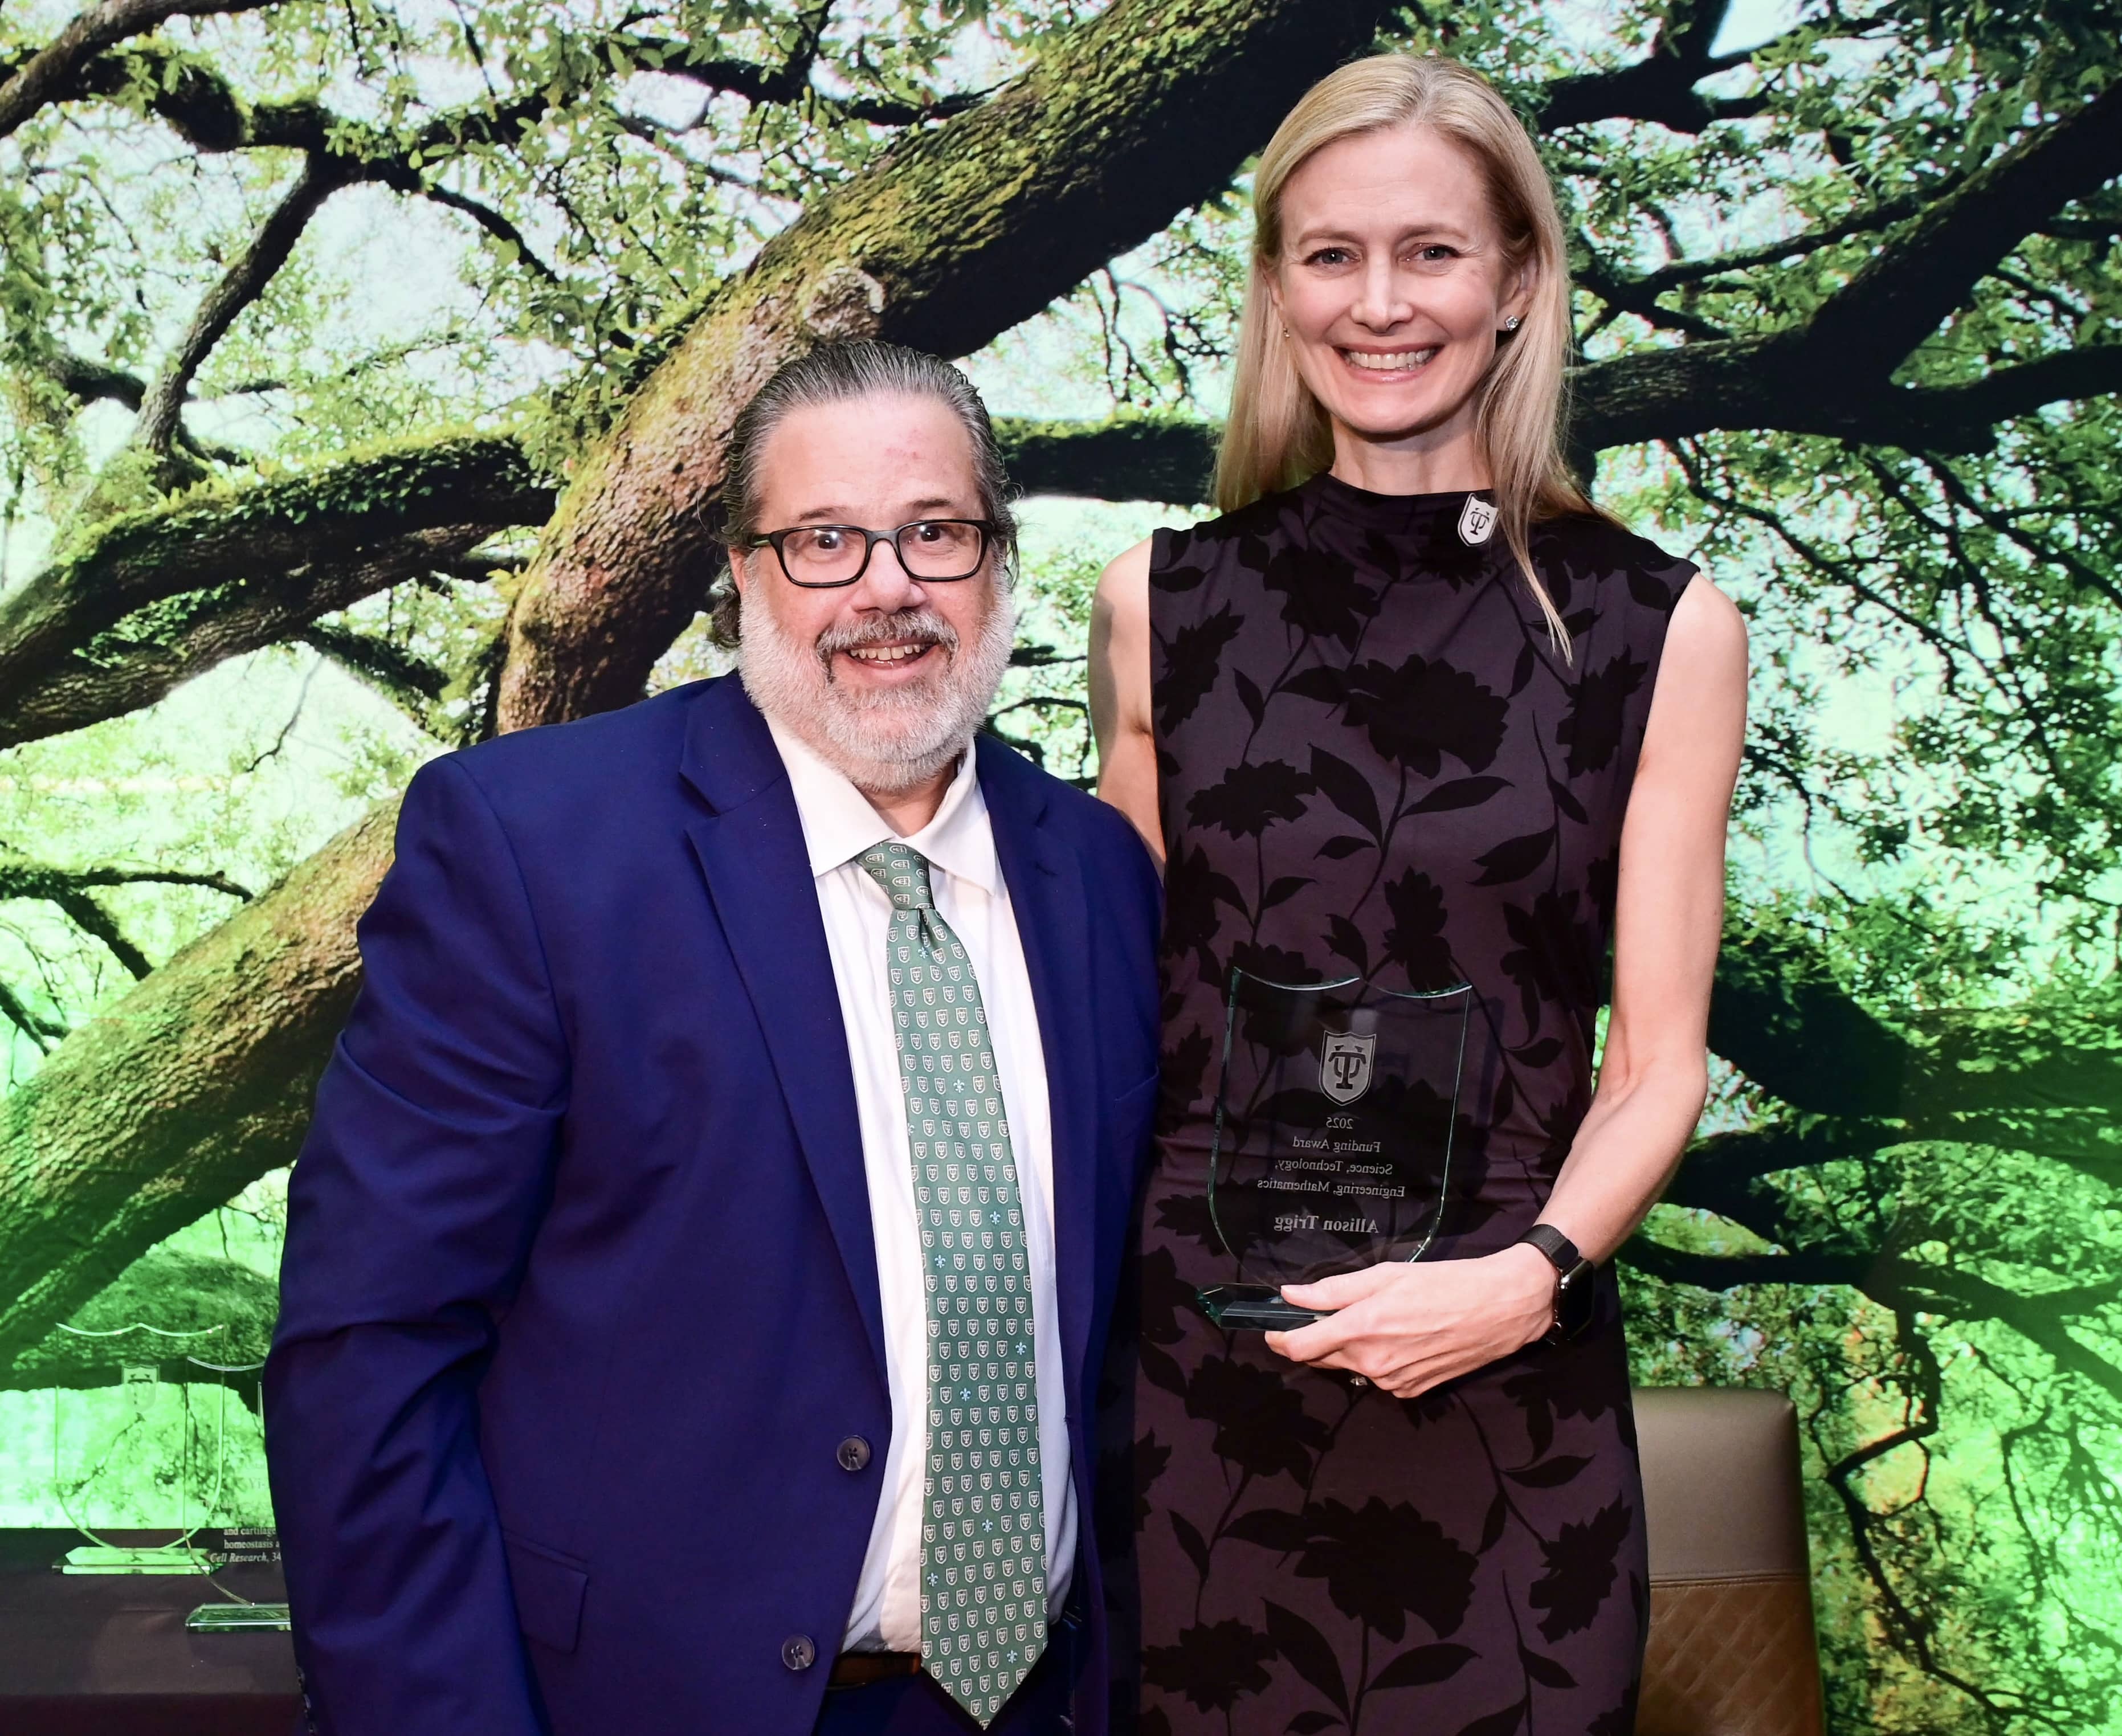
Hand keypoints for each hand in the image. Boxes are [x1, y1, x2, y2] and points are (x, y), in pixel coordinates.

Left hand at [1262, 1245, 1556, 1399]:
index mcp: (1362, 1329)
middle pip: (1323, 1357)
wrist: (1499, 1309)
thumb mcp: (1385, 1275)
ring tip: (1378, 1319)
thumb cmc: (1444, 1283)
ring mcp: (1393, 1382)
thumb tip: (1291, 1295)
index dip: (1281, 1338)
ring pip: (1351, 1366)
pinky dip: (1377, 1359)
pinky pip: (1378, 1377)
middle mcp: (1373, 1362)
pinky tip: (1399, 1338)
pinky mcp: (1412, 1391)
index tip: (1272, 1328)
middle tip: (1327, 1312)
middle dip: (1316, 1338)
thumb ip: (1333, 1289)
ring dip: (1349, 1348)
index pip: (1301, 1346)